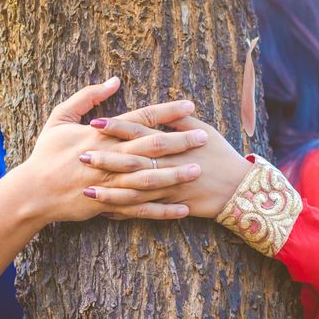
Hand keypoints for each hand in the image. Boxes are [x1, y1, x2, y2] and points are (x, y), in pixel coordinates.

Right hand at [17, 77, 210, 223]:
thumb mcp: (60, 117)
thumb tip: (114, 80)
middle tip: (204, 137)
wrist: (33, 192)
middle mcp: (109, 158)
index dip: (167, 112)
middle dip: (181, 141)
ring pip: (150, 179)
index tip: (189, 106)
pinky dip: (163, 210)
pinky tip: (183, 209)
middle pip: (152, 147)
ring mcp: (111, 184)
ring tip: (199, 169)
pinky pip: (141, 209)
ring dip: (176, 174)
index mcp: (100, 135)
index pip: (141, 119)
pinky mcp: (109, 206)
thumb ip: (87, 97)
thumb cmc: (46, 154)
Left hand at [85, 113, 252, 218]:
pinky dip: (124, 211)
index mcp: (172, 143)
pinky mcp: (170, 206)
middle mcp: (167, 165)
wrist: (239, 188)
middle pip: (131, 161)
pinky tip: (104, 212)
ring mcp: (168, 188)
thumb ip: (179, 119)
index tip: (95, 123)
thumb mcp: (204, 130)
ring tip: (85, 190)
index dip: (116, 127)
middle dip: (104, 159)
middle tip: (79, 156)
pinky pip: (143, 210)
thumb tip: (162, 106)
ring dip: (109, 191)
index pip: (139, 131)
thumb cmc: (221, 154)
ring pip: (132, 190)